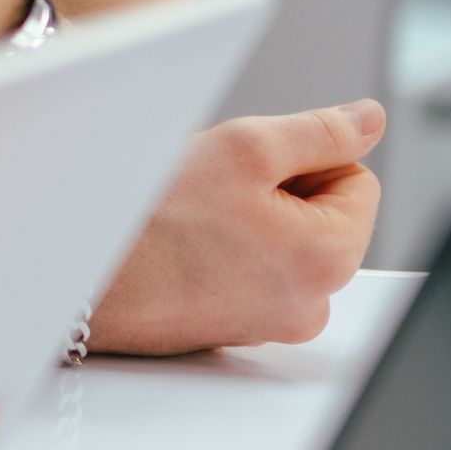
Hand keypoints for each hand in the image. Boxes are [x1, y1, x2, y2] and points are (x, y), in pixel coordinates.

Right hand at [88, 104, 385, 355]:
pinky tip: (185, 243)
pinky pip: (251, 268)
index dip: (303, 160)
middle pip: (321, 212)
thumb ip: (322, 130)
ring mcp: (273, 322)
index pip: (357, 178)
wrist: (81, 279)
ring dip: (247, 217)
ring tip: (196, 218)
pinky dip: (224, 248)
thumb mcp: (246, 148)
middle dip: (276, 190)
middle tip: (217, 192)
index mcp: (331, 259)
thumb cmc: (154, 220)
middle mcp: (312, 303)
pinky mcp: (236, 328)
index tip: (250, 171)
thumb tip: (370, 121)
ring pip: (283, 238)